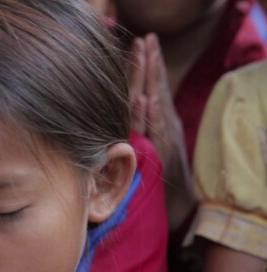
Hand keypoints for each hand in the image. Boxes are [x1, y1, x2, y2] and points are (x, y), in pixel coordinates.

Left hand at [127, 34, 193, 229]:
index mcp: (157, 121)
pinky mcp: (160, 153)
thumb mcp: (147, 146)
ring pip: (154, 105)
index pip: (150, 87)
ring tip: (147, 57)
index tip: (140, 41)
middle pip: (153, 89)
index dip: (146, 65)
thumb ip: (138, 128)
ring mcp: (160, 137)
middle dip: (149, 64)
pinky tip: (150, 99)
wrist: (174, 205)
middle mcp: (160, 125)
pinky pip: (155, 131)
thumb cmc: (157, 174)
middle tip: (145, 39)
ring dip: (150, 81)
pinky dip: (153, 115)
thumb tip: (125, 110)